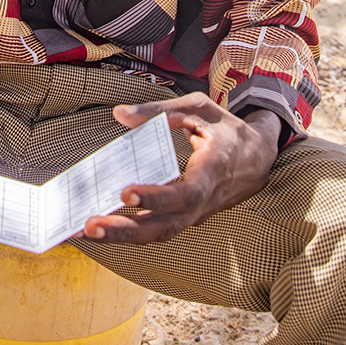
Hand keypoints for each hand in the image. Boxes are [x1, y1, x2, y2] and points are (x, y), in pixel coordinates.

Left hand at [82, 95, 280, 245]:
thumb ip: (159, 110)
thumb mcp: (198, 107)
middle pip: (167, 226)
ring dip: (123, 237)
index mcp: (213, 170)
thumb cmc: (225, 129)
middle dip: (127, 230)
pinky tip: (103, 228)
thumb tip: (119, 114)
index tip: (126, 193)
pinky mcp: (187, 218)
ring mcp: (196, 214)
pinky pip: (159, 230)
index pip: (186, 193)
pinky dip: (131, 232)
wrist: (258, 157)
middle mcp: (204, 200)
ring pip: (161, 234)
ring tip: (87, 232)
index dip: (157, 197)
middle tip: (90, 226)